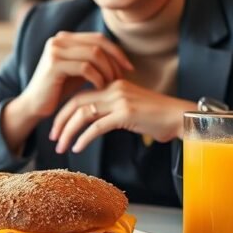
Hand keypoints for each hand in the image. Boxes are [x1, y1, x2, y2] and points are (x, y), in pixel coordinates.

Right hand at [15, 32, 132, 119]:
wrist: (34, 104)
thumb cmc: (58, 89)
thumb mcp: (78, 70)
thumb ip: (93, 59)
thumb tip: (119, 55)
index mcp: (65, 38)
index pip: (98, 38)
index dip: (116, 51)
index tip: (129, 67)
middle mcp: (58, 39)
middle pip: (98, 43)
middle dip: (115, 61)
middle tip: (123, 78)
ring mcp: (55, 50)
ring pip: (94, 54)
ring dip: (107, 70)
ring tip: (112, 85)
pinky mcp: (54, 64)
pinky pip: (85, 67)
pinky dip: (97, 78)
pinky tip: (100, 88)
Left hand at [50, 79, 196, 153]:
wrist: (181, 117)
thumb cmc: (158, 117)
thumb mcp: (130, 109)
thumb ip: (112, 111)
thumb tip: (94, 122)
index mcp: (113, 85)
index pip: (79, 96)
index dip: (64, 111)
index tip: (56, 127)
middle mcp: (114, 89)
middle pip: (76, 103)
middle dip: (60, 121)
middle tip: (52, 137)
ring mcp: (120, 100)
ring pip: (83, 115)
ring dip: (69, 132)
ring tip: (61, 146)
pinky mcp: (126, 114)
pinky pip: (97, 126)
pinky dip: (84, 138)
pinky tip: (77, 148)